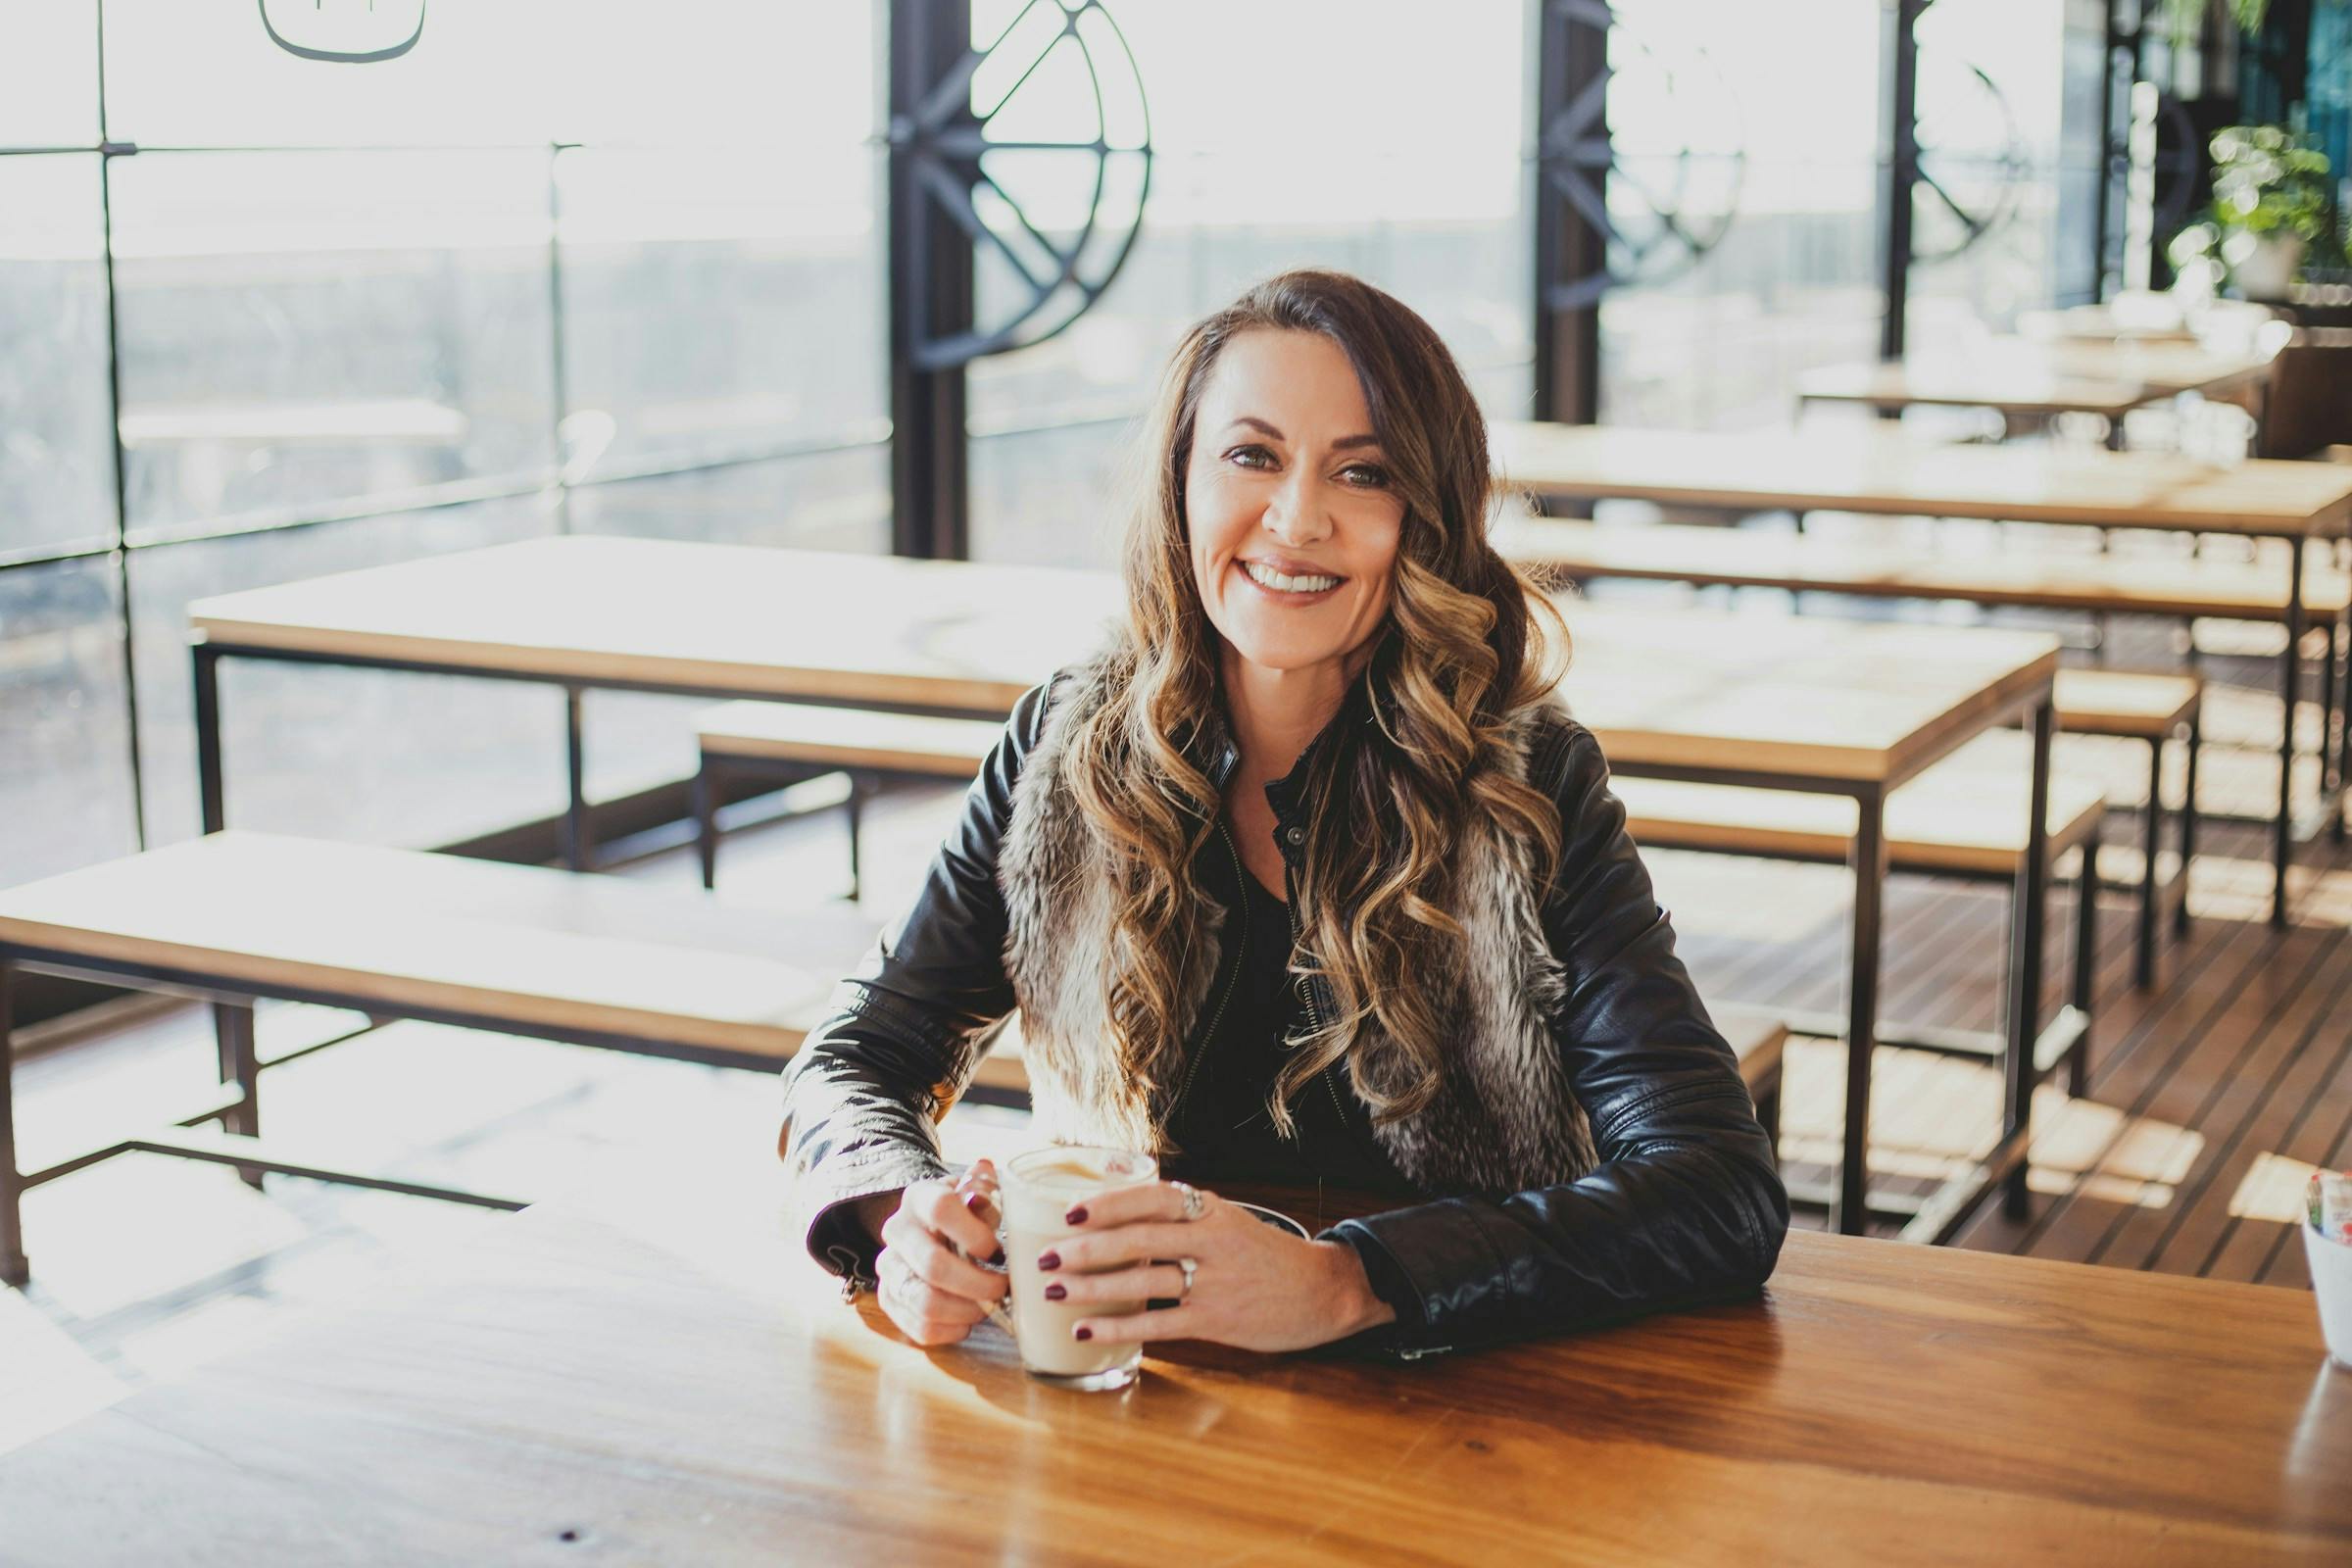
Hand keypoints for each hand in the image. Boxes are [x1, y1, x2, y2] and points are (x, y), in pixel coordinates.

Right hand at [867, 1161, 1008, 1347]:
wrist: (931, 1231)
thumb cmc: (965, 1214)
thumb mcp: (977, 1194)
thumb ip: (985, 1187)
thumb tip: (984, 1170)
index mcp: (919, 1197)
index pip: (942, 1209)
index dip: (975, 1234)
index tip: (998, 1251)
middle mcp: (896, 1230)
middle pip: (933, 1265)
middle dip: (977, 1283)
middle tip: (1003, 1288)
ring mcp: (889, 1267)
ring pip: (924, 1302)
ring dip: (966, 1310)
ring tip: (988, 1306)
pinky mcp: (889, 1299)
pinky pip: (919, 1327)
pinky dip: (951, 1330)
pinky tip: (969, 1320)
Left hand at [1036, 1180, 1395, 1353]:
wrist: (1324, 1290)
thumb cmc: (1266, 1256)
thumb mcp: (1228, 1222)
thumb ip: (1182, 1219)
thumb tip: (1117, 1219)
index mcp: (1210, 1209)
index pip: (1151, 1197)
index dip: (1108, 1204)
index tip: (1070, 1213)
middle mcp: (1211, 1240)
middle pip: (1138, 1239)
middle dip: (1085, 1248)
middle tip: (1044, 1257)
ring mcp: (1215, 1281)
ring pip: (1143, 1280)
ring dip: (1092, 1287)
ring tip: (1055, 1293)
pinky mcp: (1217, 1319)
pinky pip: (1159, 1322)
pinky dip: (1119, 1327)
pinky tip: (1089, 1331)